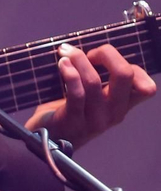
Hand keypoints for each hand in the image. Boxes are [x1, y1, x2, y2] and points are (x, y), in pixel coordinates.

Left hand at [24, 42, 154, 146]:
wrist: (45, 140)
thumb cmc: (67, 111)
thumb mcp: (91, 96)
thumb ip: (100, 78)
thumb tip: (95, 49)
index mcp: (121, 105)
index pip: (146, 86)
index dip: (129, 64)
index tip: (101, 57)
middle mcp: (113, 113)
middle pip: (125, 75)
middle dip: (106, 53)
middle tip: (85, 52)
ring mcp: (94, 119)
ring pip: (93, 81)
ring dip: (77, 60)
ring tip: (64, 53)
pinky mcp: (73, 122)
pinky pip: (75, 94)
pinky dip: (69, 74)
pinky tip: (62, 64)